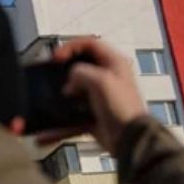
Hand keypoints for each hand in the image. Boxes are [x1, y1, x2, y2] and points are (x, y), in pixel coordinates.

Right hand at [38, 38, 145, 155]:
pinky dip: (63, 119)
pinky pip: (73, 113)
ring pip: (76, 89)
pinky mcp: (94, 114)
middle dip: (66, 71)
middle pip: (81, 66)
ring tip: (56, 98)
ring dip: (63, 94)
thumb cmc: (123, 108)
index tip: (56, 57)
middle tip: (54, 75)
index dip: (71, 47)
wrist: (130, 139)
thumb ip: (81, 72)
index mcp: (114, 63)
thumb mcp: (101, 81)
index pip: (90, 44)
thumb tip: (71, 79)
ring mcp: (100, 96)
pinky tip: (53, 126)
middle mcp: (108, 77)